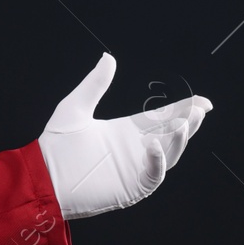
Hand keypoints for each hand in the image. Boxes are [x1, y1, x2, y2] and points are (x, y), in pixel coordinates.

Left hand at [36, 52, 211, 218]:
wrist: (42, 175)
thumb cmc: (56, 144)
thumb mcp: (76, 107)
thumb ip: (95, 84)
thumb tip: (108, 57)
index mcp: (126, 130)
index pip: (161, 117)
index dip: (182, 109)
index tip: (201, 101)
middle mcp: (136, 149)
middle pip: (171, 135)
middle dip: (187, 122)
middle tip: (199, 109)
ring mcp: (135, 169)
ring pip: (168, 154)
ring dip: (178, 140)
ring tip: (183, 123)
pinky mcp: (131, 187)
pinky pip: (152, 175)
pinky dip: (156, 161)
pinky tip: (153, 145)